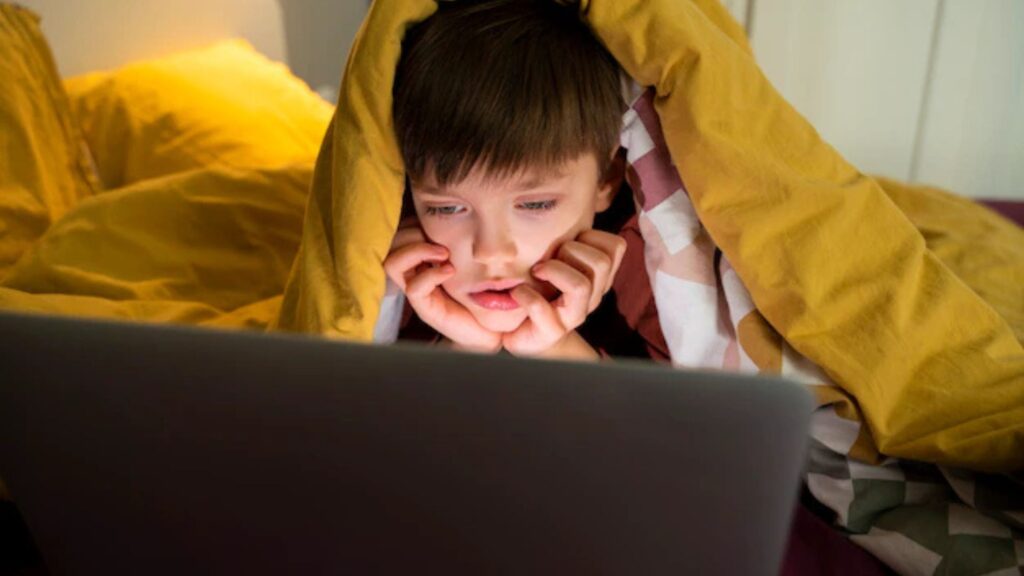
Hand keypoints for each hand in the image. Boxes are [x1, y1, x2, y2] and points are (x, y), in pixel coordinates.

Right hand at [383, 221, 501, 352]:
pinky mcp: (426, 309)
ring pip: (392, 262)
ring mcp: (417, 290)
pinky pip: (413, 287)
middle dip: (413, 231)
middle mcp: (414, 271)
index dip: (413, 219)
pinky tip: (451, 271)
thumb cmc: (482, 289)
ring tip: (444, 252)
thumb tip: (462, 205)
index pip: (401, 229)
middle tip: (441, 237)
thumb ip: (463, 235)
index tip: (438, 219)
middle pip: (390, 242)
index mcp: (422, 256)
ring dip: (417, 250)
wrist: (492, 327)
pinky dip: (431, 274)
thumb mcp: (473, 256)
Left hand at [502, 230, 626, 357]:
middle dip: (570, 250)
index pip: (616, 246)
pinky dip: (527, 296)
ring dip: (553, 270)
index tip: (567, 242)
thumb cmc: (541, 291)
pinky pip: (543, 309)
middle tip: (548, 257)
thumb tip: (564, 203)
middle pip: (601, 262)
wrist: (527, 336)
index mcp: (598, 277)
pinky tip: (517, 293)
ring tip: (535, 272)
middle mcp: (592, 296)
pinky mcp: (552, 332)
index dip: (592, 236)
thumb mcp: (557, 262)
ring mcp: (574, 316)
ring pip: (581, 285)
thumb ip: (566, 241)